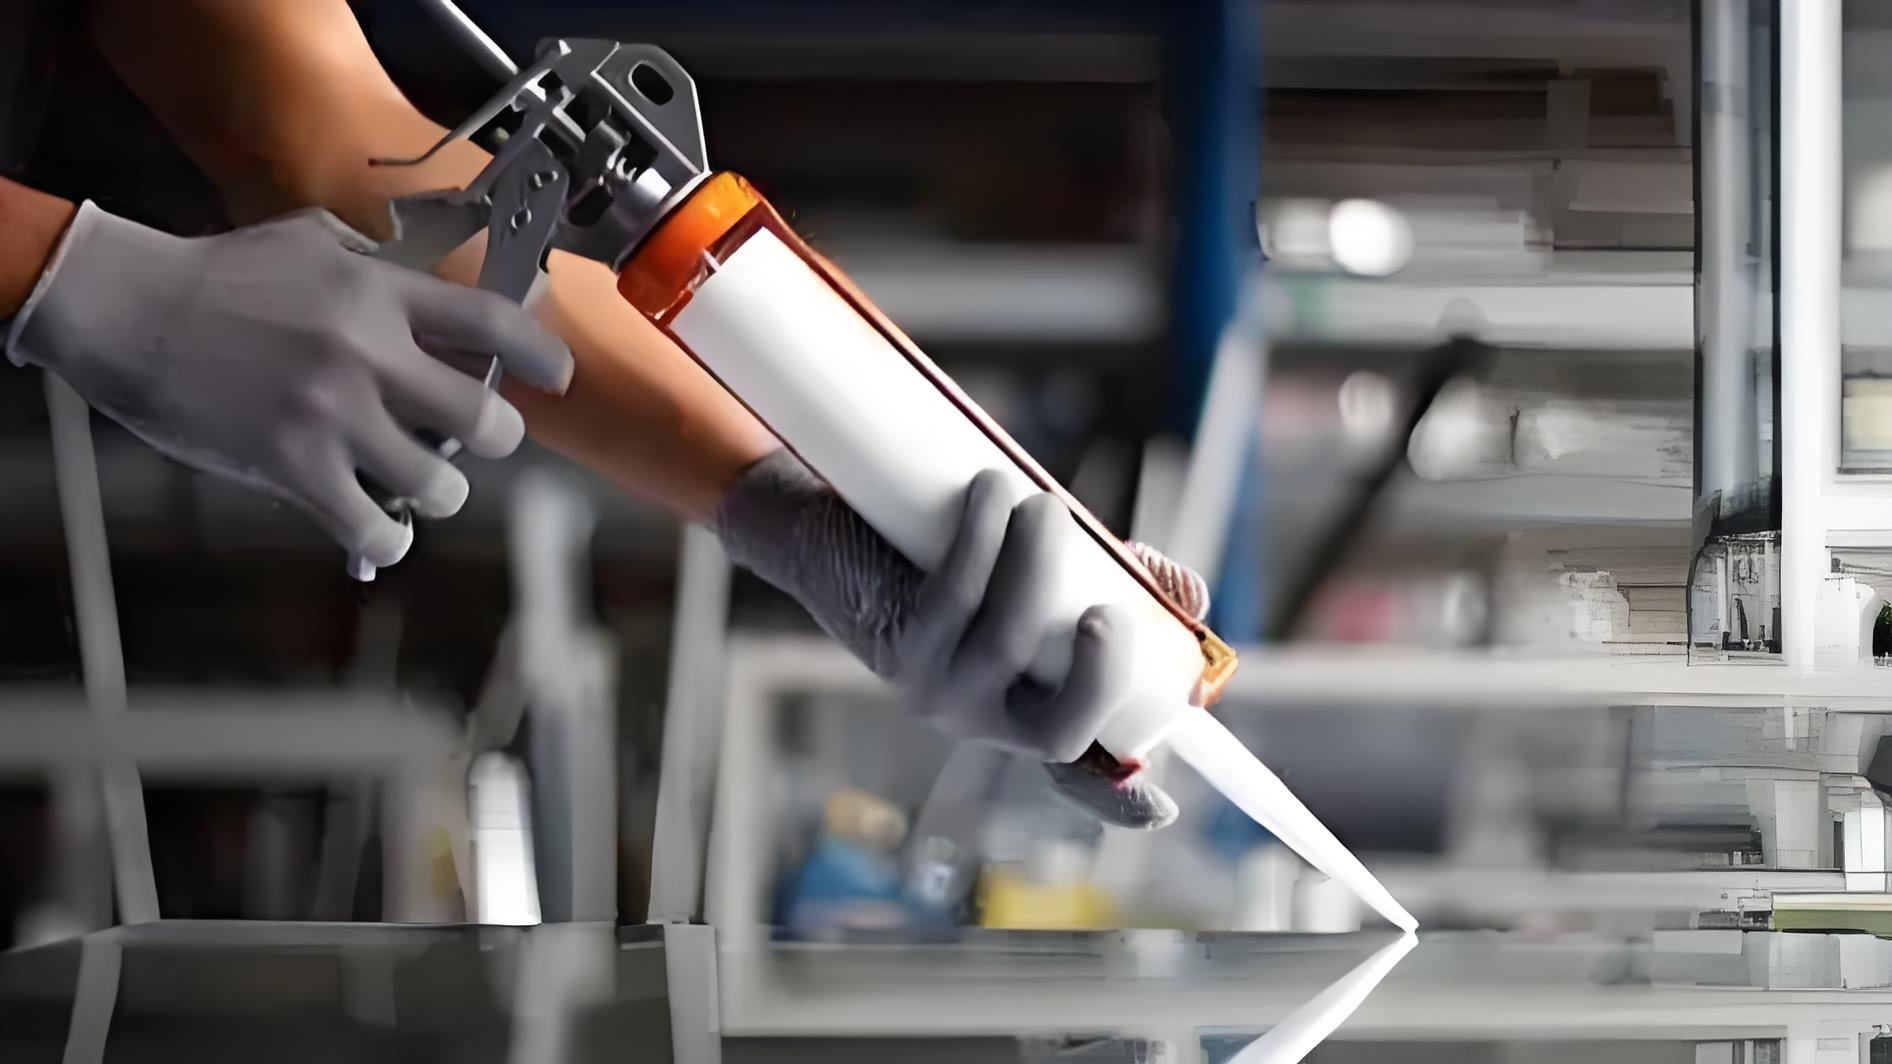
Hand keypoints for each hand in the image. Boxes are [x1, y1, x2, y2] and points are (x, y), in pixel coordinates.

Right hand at [5, 202, 572, 567]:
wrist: (128, 311)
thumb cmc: (216, 276)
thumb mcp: (311, 244)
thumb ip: (379, 267)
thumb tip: (431, 287)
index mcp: (378, 294)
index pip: (492, 322)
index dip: (540, 354)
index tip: (557, 375)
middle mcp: (369, 355)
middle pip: (486, 421)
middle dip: (492, 438)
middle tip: (473, 438)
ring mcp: (334, 415)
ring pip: (441, 485)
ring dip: (437, 490)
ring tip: (415, 481)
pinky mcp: (294, 466)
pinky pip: (375, 530)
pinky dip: (387, 539)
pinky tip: (378, 528)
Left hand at [716, 450, 1209, 828]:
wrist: (832, 525)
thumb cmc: (956, 545)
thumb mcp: (1050, 561)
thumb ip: (1119, 572)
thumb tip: (1190, 593)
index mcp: (1032, 708)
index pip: (1084, 772)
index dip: (1125, 802)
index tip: (1163, 808)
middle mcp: (986, 718)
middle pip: (1058, 731)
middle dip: (1096, 678)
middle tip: (1110, 610)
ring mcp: (938, 691)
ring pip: (1004, 647)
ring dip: (1034, 568)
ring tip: (1043, 503)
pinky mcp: (897, 646)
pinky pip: (949, 602)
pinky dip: (979, 543)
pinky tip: (988, 493)